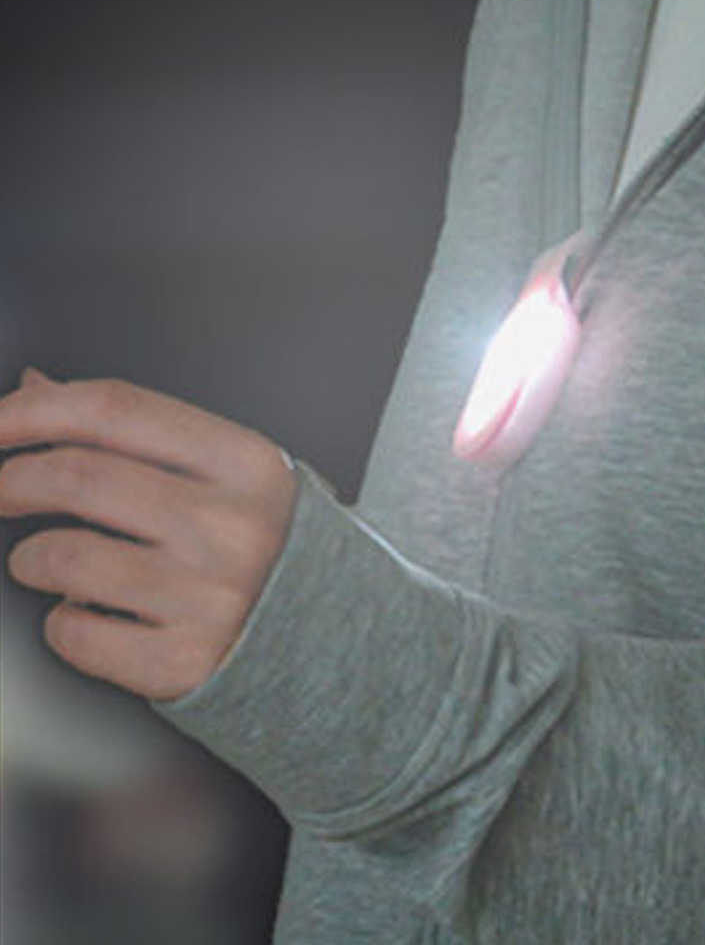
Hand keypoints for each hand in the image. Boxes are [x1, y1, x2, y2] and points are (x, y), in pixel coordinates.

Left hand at [1, 370, 297, 700]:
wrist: (327, 636)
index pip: (117, 410)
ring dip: (33, 558)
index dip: (34, 410)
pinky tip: (100, 614)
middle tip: (3, 491)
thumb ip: (136, 430)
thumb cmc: (265, 545)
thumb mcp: (226, 473)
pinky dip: (64, 623)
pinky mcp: (183, 660)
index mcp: (247, 463)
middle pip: (78, 476)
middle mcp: (232, 525)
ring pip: (59, 557)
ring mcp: (209, 596)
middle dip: (13, 480)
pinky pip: (71, 633)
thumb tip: (37, 387)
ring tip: (56, 561)